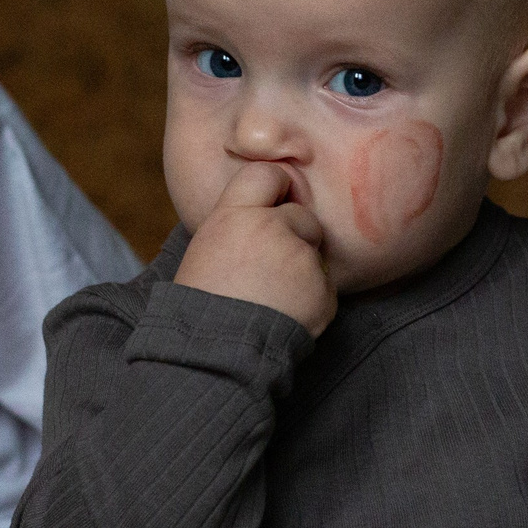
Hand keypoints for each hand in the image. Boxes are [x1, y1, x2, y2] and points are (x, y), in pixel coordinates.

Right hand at [177, 161, 337, 334]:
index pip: (270, 174)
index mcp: (236, 214)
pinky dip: (312, 300)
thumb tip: (269, 207)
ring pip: (314, 253)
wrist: (214, 353)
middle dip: (294, 236)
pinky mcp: (322, 290)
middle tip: (267, 269)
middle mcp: (272, 228)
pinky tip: (284, 313)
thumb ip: (239, 221)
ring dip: (302, 271)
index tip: (273, 206)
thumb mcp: (206, 247)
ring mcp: (301, 259)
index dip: (276, 188)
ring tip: (270, 297)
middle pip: (302, 215)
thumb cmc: (203, 302)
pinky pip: (325, 286)